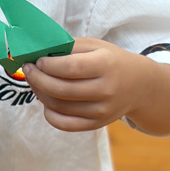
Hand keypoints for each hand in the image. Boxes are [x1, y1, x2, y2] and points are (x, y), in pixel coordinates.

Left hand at [23, 39, 169, 134]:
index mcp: (106, 65)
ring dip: (40, 94)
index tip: (37, 60)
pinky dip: (50, 114)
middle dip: (37, 79)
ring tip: (35, 82)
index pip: (70, 68)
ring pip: (59, 107)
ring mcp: (102, 111)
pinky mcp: (97, 124)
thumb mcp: (96, 46)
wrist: (141, 86)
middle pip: (61, 89)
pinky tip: (46, 101)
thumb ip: (69, 47)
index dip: (47, 65)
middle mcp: (106, 90)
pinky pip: (65, 124)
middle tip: (28, 70)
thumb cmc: (112, 61)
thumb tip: (38, 50)